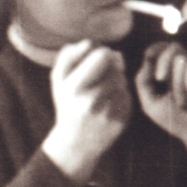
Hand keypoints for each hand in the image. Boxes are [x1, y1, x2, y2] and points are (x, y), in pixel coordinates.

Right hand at [42, 39, 131, 183]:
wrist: (76, 143)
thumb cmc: (67, 104)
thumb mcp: (58, 79)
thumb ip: (69, 55)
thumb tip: (90, 43)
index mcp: (76, 87)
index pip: (104, 55)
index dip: (103, 52)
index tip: (97, 59)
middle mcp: (93, 100)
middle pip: (116, 66)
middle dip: (111, 66)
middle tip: (101, 74)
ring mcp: (109, 111)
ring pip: (123, 80)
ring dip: (116, 80)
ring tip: (103, 89)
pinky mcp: (123, 119)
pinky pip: (128, 94)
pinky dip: (121, 94)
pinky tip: (109, 102)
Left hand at [136, 42, 186, 182]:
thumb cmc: (177, 121)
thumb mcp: (151, 103)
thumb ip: (142, 81)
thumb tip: (146, 58)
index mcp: (174, 70)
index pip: (163, 48)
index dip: (155, 50)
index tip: (148, 58)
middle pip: (173, 47)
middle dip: (163, 61)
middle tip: (160, 79)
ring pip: (182, 61)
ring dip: (177, 86)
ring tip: (185, 104)